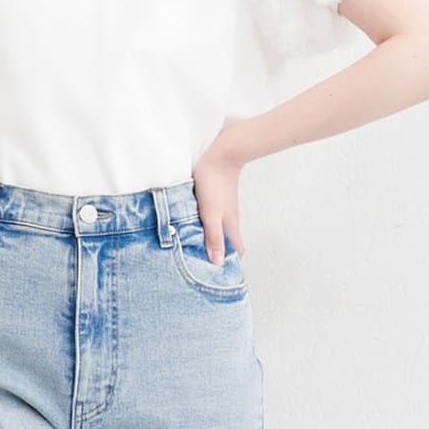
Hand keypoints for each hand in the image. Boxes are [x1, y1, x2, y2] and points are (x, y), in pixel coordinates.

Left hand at [191, 130, 246, 263]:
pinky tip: (191, 226)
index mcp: (230, 226)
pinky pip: (211, 217)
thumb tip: (218, 263)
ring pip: (218, 229)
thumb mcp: (211, 214)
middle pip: (227, 241)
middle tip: (202, 266)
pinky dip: (204, 225)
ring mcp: (222, 208)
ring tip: (193, 249)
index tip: (220, 275)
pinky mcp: (214, 198)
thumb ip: (213, 238)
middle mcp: (228, 219)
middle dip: (219, 254)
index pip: (237, 250)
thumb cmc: (214, 184)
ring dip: (209, 239)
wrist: (219, 152)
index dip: (231, 263)